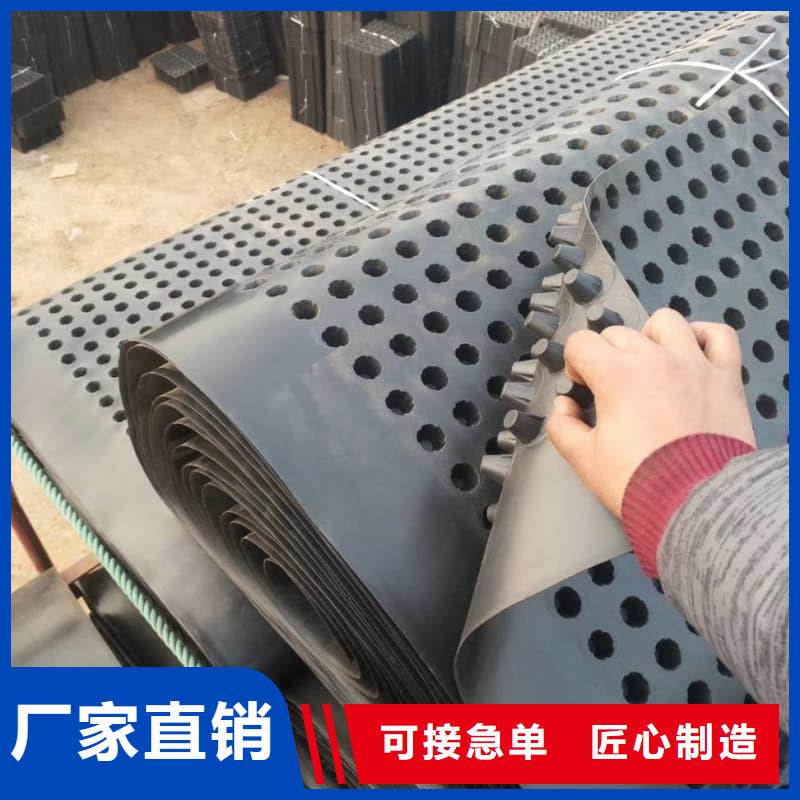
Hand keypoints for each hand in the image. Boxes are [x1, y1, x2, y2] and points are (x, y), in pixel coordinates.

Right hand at [547, 308, 755, 516]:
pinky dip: (703, 336)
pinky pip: (718, 335)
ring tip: (649, 362)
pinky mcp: (725, 377)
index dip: (574, 363)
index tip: (582, 384)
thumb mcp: (584, 459)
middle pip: (618, 333)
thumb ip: (562, 426)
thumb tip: (564, 407)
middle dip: (606, 355)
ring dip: (650, 336)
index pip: (582, 342)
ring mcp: (693, 364)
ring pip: (666, 322)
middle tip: (609, 385)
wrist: (697, 503)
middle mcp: (655, 360)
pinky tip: (691, 350)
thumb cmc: (642, 482)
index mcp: (616, 376)